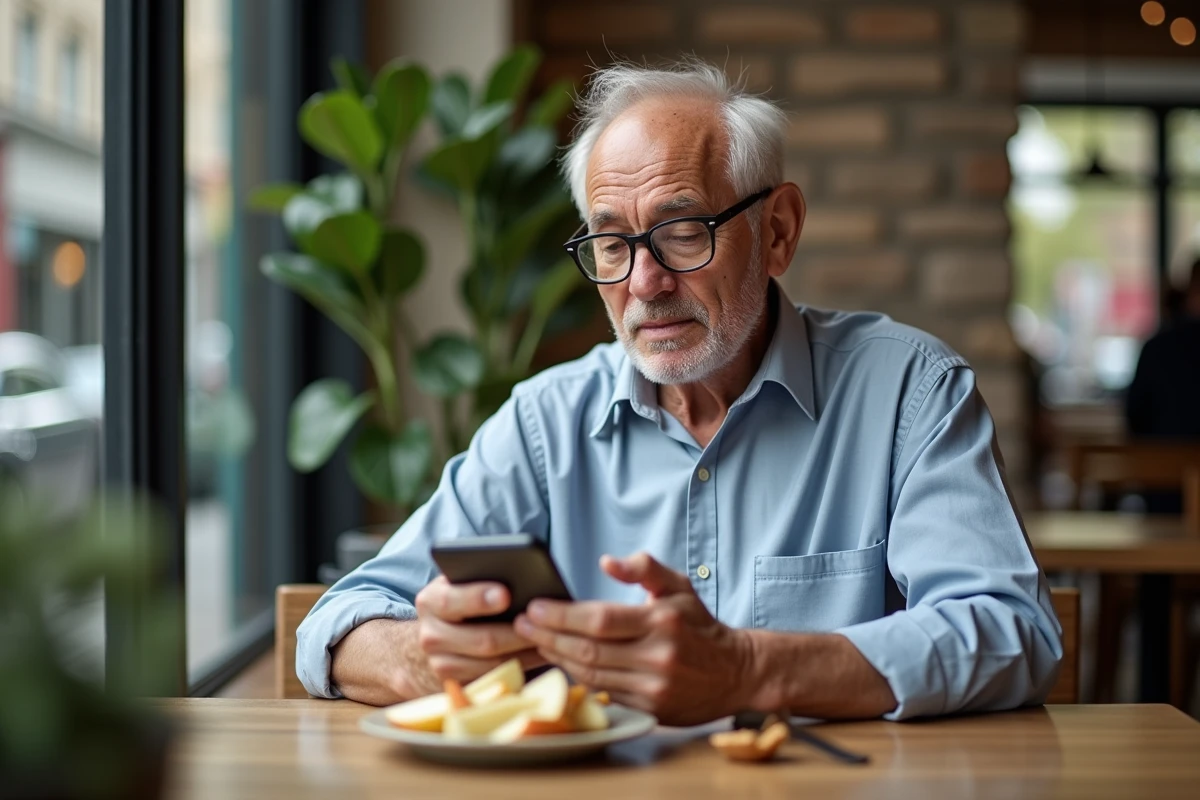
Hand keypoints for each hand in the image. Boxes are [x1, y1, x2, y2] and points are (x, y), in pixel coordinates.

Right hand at [413, 576, 545, 683]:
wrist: (436, 640)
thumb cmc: (459, 605)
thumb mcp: (459, 587)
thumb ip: (477, 581)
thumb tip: (517, 577)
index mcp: (431, 602)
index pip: (451, 601)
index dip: (478, 598)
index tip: (506, 594)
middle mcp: (430, 635)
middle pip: (481, 639)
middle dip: (517, 632)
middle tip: (544, 623)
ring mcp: (441, 665)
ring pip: (492, 663)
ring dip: (525, 652)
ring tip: (549, 639)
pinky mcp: (457, 686)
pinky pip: (495, 678)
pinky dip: (520, 666)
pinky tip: (539, 655)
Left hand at [514, 552, 752, 724]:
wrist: (737, 673)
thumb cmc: (700, 625)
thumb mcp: (679, 586)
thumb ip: (644, 568)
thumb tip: (607, 562)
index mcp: (661, 621)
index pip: (599, 619)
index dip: (561, 615)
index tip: (534, 608)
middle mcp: (657, 656)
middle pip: (588, 649)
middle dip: (548, 637)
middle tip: (521, 625)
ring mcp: (653, 686)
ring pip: (590, 674)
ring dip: (557, 658)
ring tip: (535, 642)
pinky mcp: (651, 709)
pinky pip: (604, 693)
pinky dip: (578, 678)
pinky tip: (562, 663)